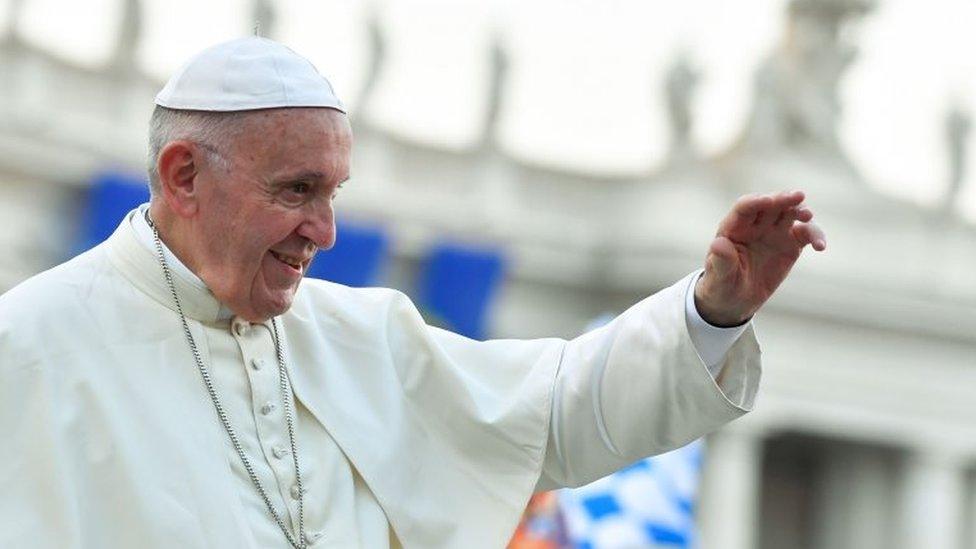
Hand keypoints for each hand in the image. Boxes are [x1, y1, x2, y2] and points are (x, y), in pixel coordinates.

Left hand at [695, 191, 825, 326]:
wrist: (734, 300)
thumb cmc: (721, 285)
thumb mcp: (718, 277)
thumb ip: (721, 261)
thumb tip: (718, 244)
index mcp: (733, 228)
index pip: (744, 207)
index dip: (756, 202)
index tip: (769, 201)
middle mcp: (755, 225)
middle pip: (771, 204)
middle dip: (783, 198)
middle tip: (798, 197)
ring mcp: (774, 232)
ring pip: (790, 213)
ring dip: (800, 210)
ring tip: (808, 217)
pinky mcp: (791, 244)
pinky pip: (806, 234)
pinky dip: (815, 236)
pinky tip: (820, 246)